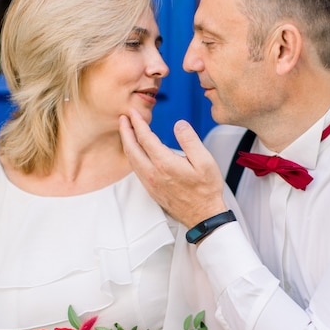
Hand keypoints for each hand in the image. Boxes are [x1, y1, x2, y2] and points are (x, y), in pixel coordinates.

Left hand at [119, 109, 226, 227]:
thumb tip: (179, 124)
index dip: (138, 123)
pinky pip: (136, 169)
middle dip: (126, 131)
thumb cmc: (206, 190)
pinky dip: (132, 156)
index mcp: (165, 164)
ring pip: (131, 160)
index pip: (145, 138)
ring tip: (126, 131)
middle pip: (132, 148)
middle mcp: (153, 173)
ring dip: (127, 143)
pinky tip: (135, 151)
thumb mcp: (205, 161)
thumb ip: (190, 140)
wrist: (203, 216)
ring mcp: (150, 183)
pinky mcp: (151, 190)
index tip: (133, 112)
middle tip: (123, 118)